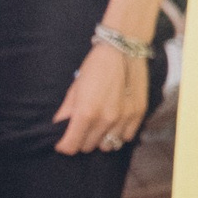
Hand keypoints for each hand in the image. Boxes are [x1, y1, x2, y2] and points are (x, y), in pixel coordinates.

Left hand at [52, 39, 149, 154]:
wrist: (123, 50)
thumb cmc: (95, 67)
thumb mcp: (75, 88)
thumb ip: (66, 112)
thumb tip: (59, 128)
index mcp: (86, 113)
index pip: (70, 146)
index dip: (64, 145)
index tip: (63, 140)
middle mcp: (106, 120)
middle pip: (88, 147)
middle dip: (82, 139)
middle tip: (82, 127)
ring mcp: (124, 118)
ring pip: (108, 145)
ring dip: (101, 138)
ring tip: (99, 125)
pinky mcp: (138, 114)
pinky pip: (126, 137)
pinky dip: (118, 133)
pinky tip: (115, 122)